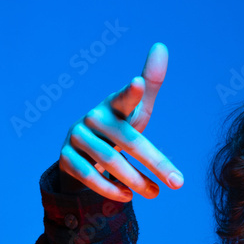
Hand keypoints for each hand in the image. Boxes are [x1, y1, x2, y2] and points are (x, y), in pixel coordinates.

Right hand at [58, 42, 182, 200]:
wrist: (83, 151)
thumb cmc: (117, 127)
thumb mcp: (136, 109)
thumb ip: (150, 83)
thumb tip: (161, 46)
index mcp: (113, 105)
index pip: (123, 97)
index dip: (130, 92)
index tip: (138, 83)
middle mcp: (92, 118)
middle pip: (127, 141)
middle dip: (155, 163)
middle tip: (178, 183)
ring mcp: (76, 138)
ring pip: (108, 160)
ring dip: (135, 180)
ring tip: (155, 193)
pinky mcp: (65, 159)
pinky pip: (88, 175)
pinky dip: (109, 189)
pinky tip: (127, 197)